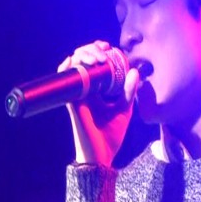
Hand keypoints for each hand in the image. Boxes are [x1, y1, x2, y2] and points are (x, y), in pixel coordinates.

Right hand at [58, 41, 139, 165]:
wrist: (101, 154)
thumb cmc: (110, 135)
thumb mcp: (124, 109)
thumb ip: (129, 91)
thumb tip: (135, 71)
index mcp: (95, 89)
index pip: (93, 63)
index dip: (97, 50)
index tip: (109, 47)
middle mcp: (84, 89)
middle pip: (81, 59)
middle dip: (91, 49)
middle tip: (105, 51)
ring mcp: (76, 93)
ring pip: (72, 64)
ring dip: (83, 55)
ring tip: (98, 58)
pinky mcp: (71, 99)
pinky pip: (65, 78)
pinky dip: (69, 66)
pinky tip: (82, 63)